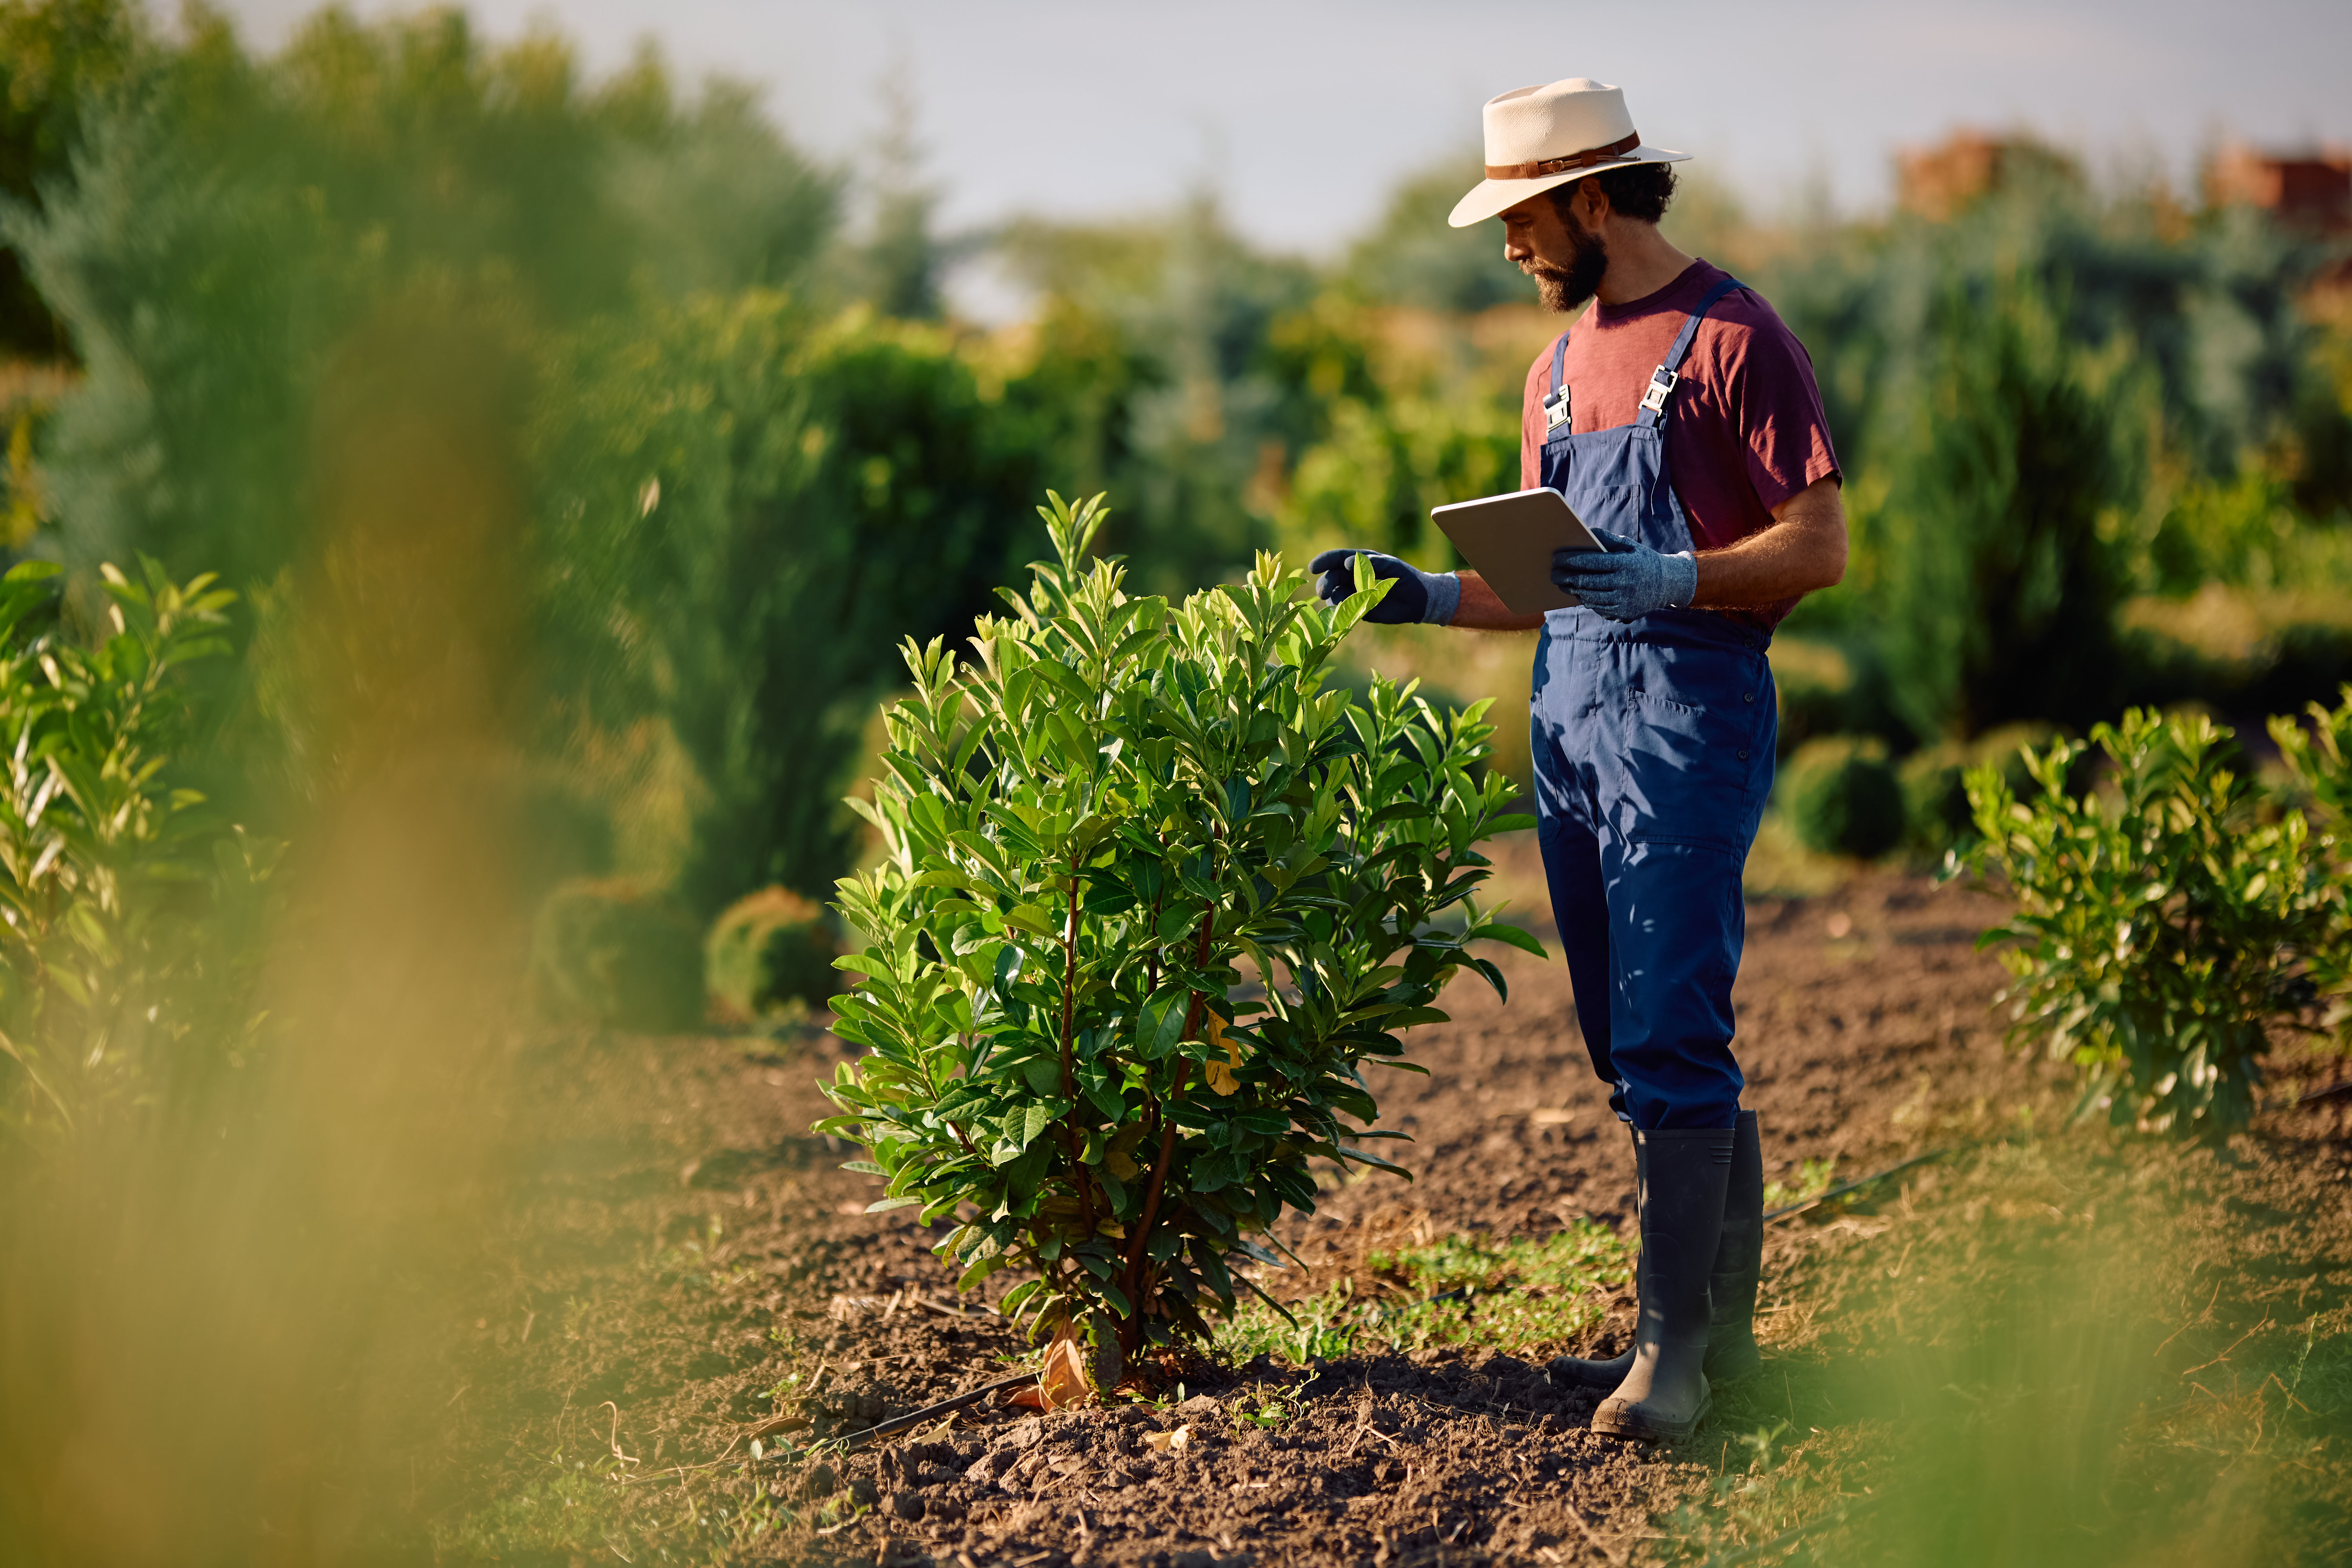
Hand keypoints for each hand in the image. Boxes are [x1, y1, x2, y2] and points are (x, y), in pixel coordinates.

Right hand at [1308, 549, 1460, 625]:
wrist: (1419, 600)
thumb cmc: (1406, 578)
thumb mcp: (1391, 566)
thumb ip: (1371, 563)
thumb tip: (1347, 563)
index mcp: (1360, 562)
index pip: (1337, 558)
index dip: (1324, 561)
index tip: (1313, 567)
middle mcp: (1354, 577)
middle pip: (1332, 577)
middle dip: (1325, 583)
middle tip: (1323, 592)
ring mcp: (1355, 593)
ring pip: (1335, 594)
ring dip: (1333, 598)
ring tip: (1342, 601)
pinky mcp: (1360, 609)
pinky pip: (1345, 610)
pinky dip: (1342, 610)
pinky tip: (1346, 611)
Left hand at [1549, 529, 1697, 621]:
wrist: (1667, 585)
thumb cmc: (1643, 561)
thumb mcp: (1630, 546)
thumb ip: (1608, 539)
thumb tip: (1586, 531)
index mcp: (1626, 564)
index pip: (1592, 562)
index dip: (1571, 560)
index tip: (1556, 558)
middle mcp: (1625, 584)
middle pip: (1587, 582)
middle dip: (1566, 577)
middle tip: (1553, 573)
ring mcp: (1624, 602)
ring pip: (1589, 597)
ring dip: (1574, 590)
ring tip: (1564, 582)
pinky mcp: (1623, 614)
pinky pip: (1598, 608)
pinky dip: (1586, 600)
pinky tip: (1580, 592)